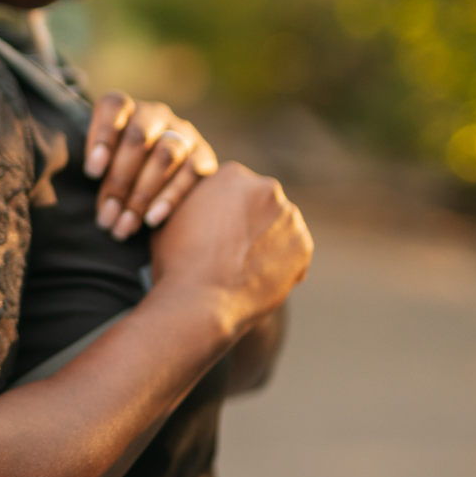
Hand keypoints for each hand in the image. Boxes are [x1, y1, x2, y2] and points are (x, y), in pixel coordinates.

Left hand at [83, 93, 218, 240]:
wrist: (156, 175)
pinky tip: (151, 219)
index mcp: (126, 108)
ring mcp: (182, 134)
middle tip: (107, 213)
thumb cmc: (116, 168)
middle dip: (119, 179)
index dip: (102, 137)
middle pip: (138, 138)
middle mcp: (156, 115)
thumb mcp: (100, 160)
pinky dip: (169, 198)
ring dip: (142, 193)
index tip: (92, 173)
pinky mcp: (203, 156)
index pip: (114, 107)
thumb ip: (94, 162)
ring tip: (126, 223)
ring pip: (165, 156)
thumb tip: (94, 174)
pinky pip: (190, 174)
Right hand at [149, 162, 312, 337]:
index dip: (221, 212)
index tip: (213, 231)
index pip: (232, 189)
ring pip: (278, 228)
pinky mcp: (304, 246)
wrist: (200, 301)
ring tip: (241, 268)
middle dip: (248, 223)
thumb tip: (198, 203)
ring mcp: (290, 217)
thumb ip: (193, 203)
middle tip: (228, 251)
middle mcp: (267, 188)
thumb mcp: (171, 218)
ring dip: (265, 242)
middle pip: (259, 204)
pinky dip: (278, 265)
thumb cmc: (177, 261)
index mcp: (232, 175)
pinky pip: (292, 253)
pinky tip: (256, 278)